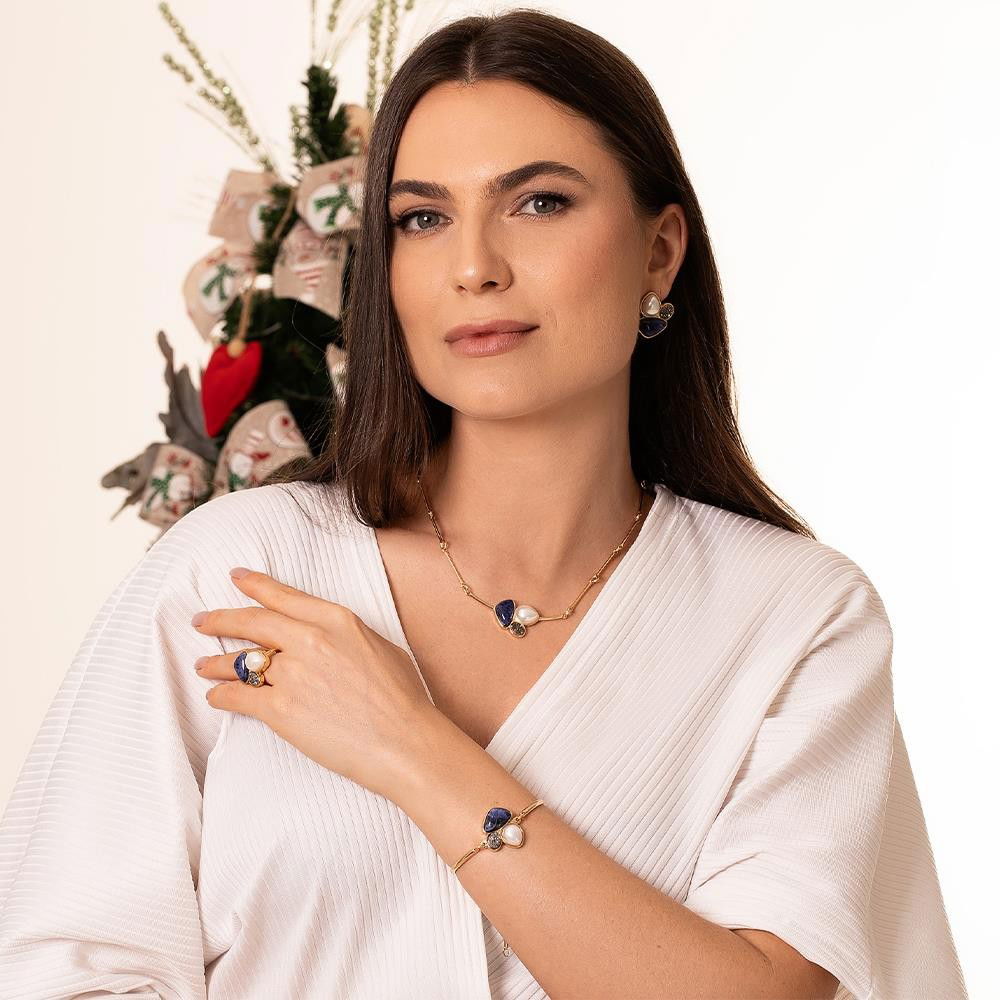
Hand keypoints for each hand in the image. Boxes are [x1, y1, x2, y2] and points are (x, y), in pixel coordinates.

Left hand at [191, 567, 439, 801]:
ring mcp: (293, 674)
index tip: (235, 577)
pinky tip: (215, 697)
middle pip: (253, 622)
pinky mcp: (281, 710)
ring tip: (203, 665)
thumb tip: (331, 639)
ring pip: (240, 661)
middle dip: (221, 619)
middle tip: (201, 621)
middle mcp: (311, 640)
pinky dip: (221, 696)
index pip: (284, 597)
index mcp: (337, 620)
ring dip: (215, 663)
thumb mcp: (381, 648)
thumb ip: (348, 637)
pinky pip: (238, 697)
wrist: (404, 742)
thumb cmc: (402, 700)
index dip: (255, 585)